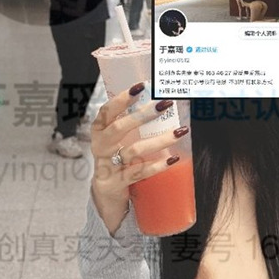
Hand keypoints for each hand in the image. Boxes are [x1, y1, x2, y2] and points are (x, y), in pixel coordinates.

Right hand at [91, 86, 187, 209]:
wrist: (106, 192)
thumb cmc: (116, 157)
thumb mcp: (117, 139)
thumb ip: (131, 122)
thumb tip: (159, 100)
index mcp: (99, 131)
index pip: (107, 111)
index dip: (121, 98)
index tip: (140, 86)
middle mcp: (100, 146)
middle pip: (119, 128)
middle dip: (142, 115)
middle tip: (164, 105)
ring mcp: (108, 166)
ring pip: (134, 150)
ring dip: (159, 140)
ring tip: (179, 132)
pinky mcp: (117, 183)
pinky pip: (139, 172)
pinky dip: (157, 166)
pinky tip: (172, 159)